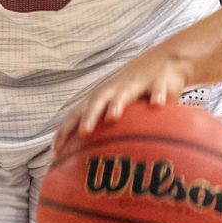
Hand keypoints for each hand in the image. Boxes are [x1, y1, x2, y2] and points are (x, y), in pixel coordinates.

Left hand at [58, 44, 197, 144]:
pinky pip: (157, 89)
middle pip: (96, 102)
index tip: (56, 153)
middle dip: (88, 117)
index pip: (76, 114)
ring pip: (123, 95)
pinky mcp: (158, 82)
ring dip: (116, 104)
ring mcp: (135, 85)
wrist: (164, 60)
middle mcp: (115, 90)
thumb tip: (92, 162)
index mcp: (101, 98)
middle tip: (83, 133)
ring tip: (112, 117)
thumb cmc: (135, 91)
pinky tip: (157, 104)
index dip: (65, 131)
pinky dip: (157, 95)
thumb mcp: (117, 107)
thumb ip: (106, 130)